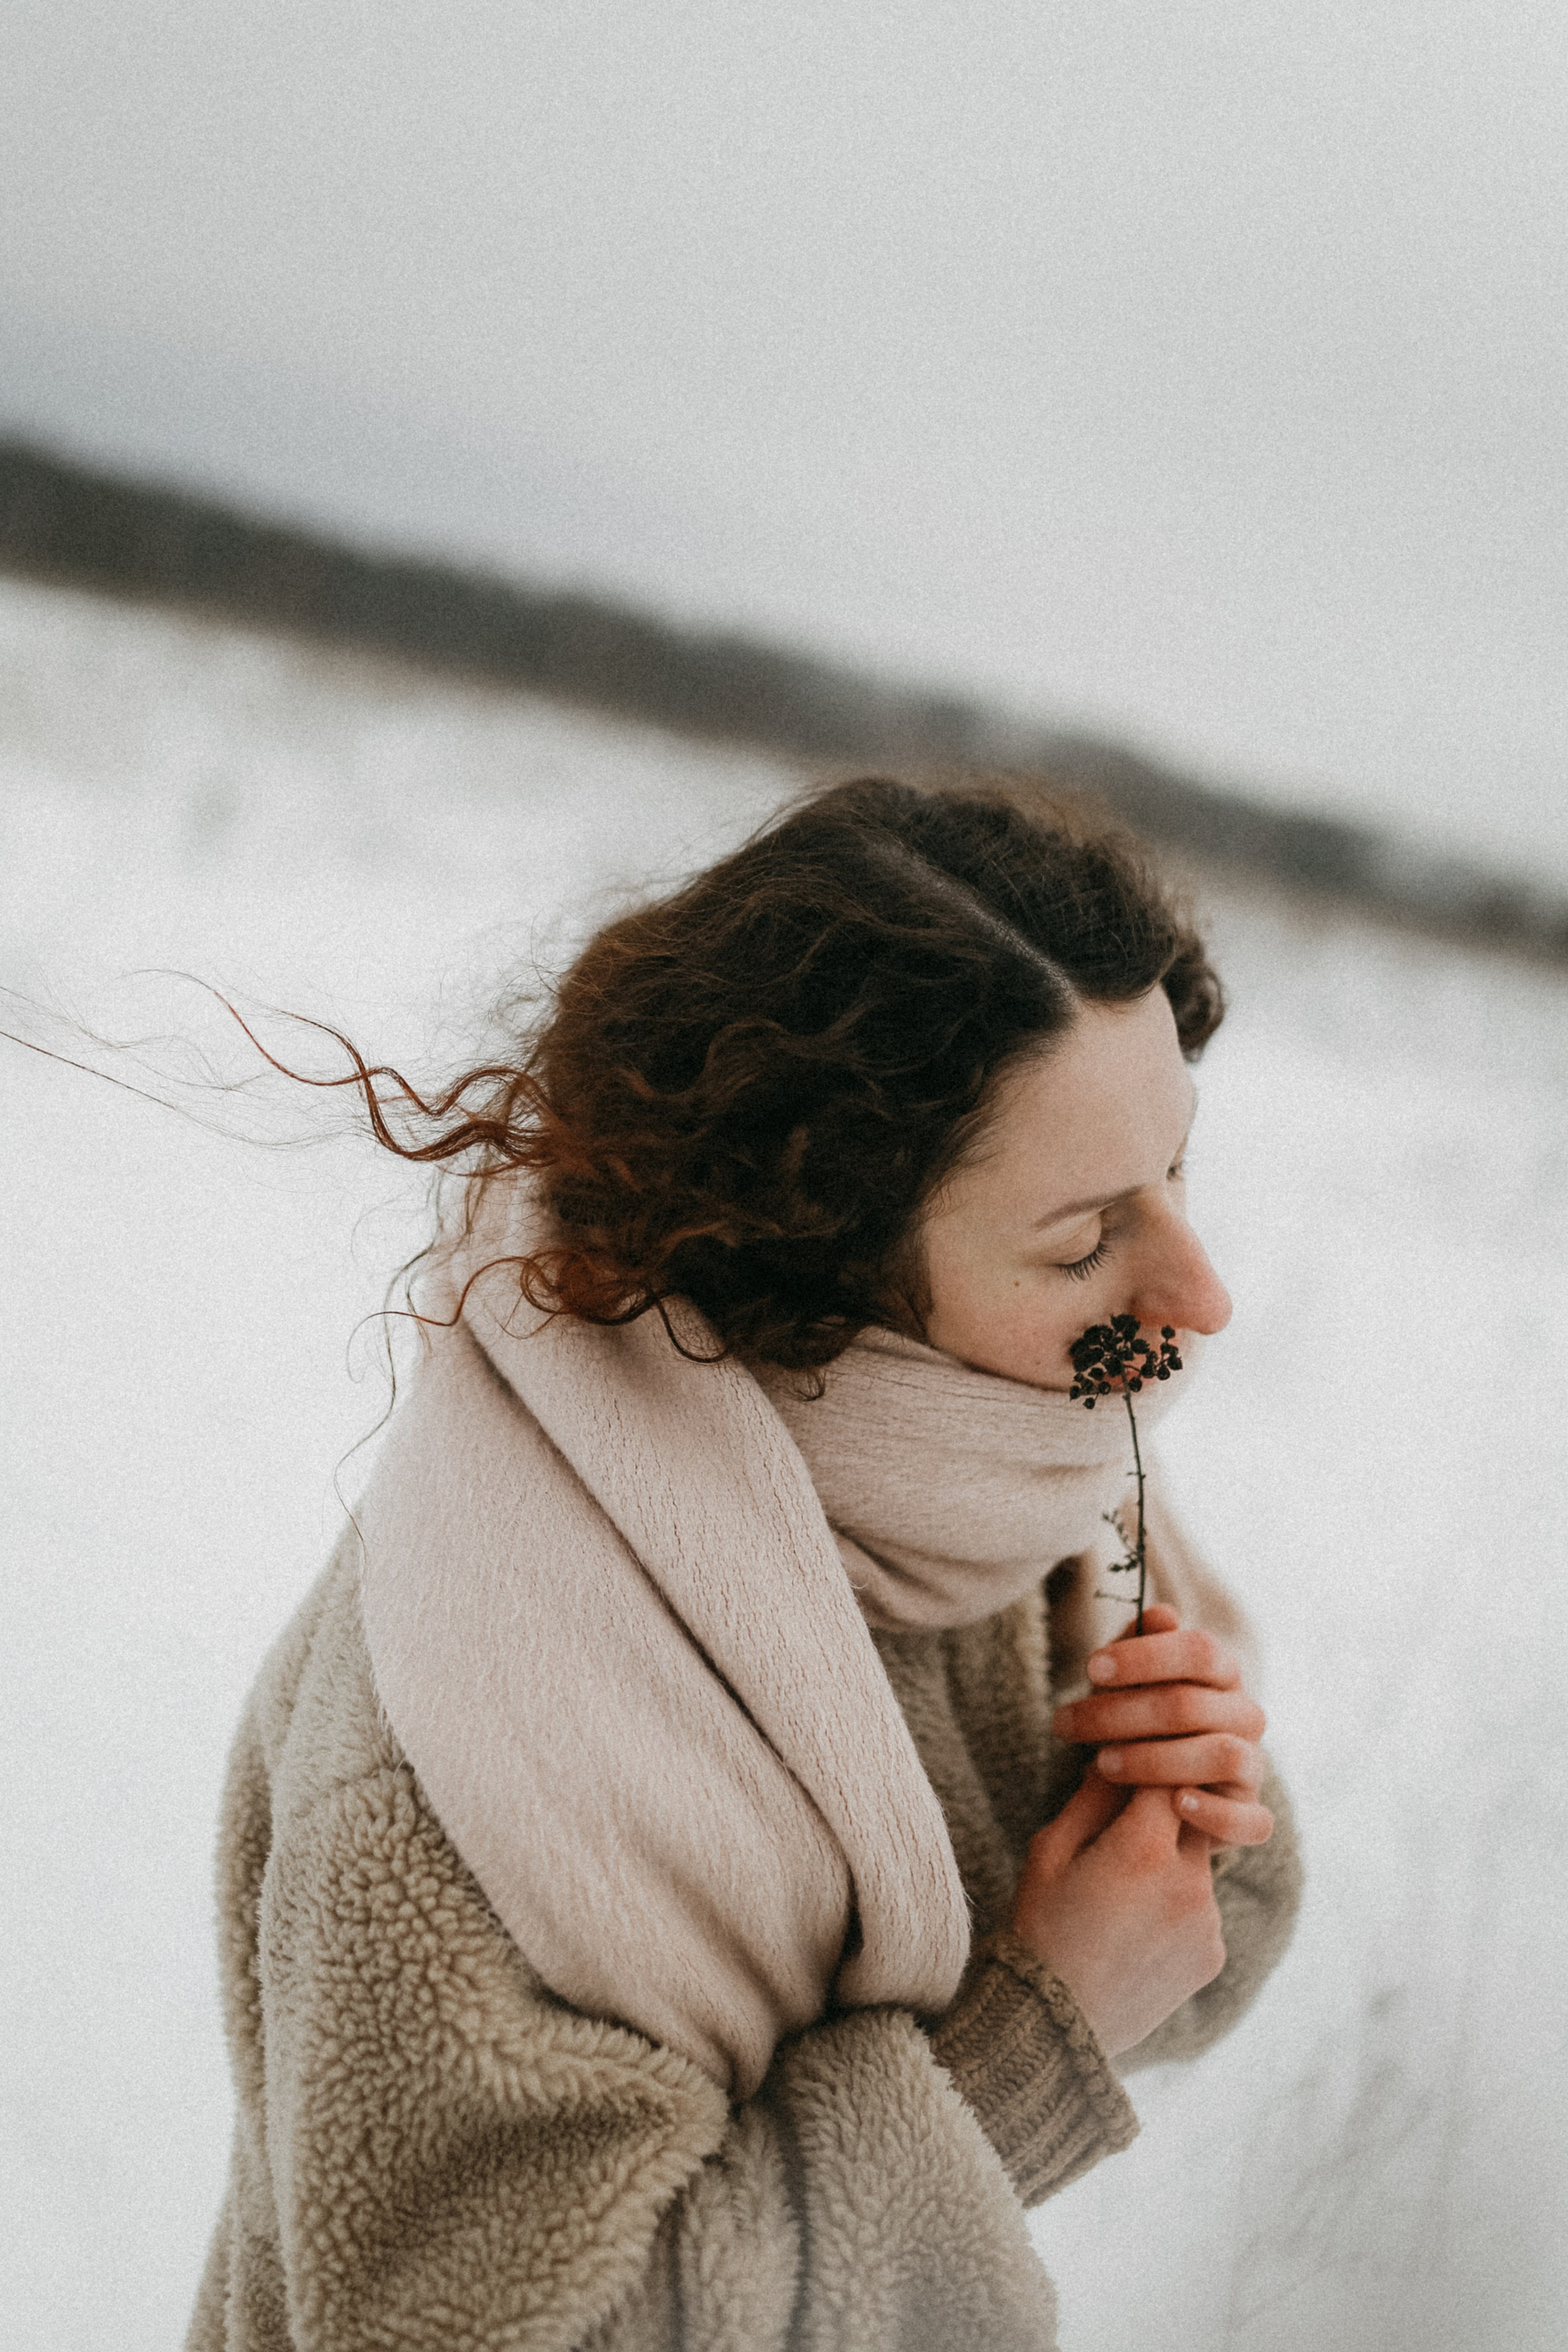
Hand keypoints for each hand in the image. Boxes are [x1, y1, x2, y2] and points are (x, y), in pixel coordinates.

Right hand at [1010, 1768, 1226, 2055]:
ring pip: (1197, 1863)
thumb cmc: (1041, 1927)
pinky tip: (1135, 1928)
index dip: (1145, 1769)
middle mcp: (1189, 1882)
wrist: (1056, 2022)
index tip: (1126, 1771)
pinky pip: (1200, 1909)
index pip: (1166, 1776)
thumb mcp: (1050, 1850)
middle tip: (1122, 1830)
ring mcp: (1206, 1922)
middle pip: (1192, 1815)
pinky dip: (1176, 1907)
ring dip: (1169, 1862)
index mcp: (1145, 1848)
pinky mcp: (1213, 1954)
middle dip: (1160, 1813)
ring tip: (1121, 1894)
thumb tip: (1118, 1758)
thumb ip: (1092, 1798)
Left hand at [1051, 1604, 1272, 1847]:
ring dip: (1156, 1760)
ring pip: (1222, 1755)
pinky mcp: (1250, 1815)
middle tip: (1069, 1723)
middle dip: (1122, 1713)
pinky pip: (1252, 1820)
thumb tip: (1160, 1613)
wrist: (1156, 1790)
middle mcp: (1244, 1715)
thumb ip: (1142, 1646)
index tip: (1092, 1668)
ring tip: (1101, 1763)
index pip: (1200, 1650)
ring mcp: (1252, 1766)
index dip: (1146, 1656)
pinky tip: (1174, 1803)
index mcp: (1222, 1674)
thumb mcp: (1132, 1682)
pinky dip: (1214, 1812)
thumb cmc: (1141, 1722)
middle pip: (1192, 1705)